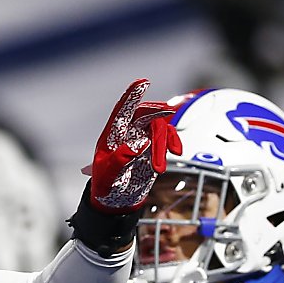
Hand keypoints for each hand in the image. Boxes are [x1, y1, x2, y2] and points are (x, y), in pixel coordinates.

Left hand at [85, 78, 180, 212]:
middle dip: (156, 113)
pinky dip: (173, 141)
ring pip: (158, 127)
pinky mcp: (153, 147)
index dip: (131, 96)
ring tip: (159, 168)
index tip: (142, 82)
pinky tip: (177, 151)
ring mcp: (142, 138)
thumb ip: (119, 160)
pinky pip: (167, 137)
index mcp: (112, 135)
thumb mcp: (107, 175)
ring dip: (163, 142)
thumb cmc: (105, 185)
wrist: (117, 200)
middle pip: (144, 114)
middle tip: (167, 111)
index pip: (121, 111)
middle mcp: (127, 133)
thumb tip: (138, 144)